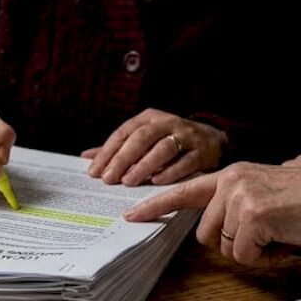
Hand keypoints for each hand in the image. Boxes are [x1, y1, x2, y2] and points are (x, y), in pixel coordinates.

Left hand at [82, 109, 226, 185]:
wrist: (213, 140)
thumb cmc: (170, 140)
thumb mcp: (144, 139)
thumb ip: (118, 147)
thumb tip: (87, 157)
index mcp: (149, 118)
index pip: (124, 132)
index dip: (107, 152)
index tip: (94, 171)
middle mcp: (167, 122)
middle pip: (141, 138)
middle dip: (123, 159)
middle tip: (109, 178)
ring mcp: (186, 135)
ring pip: (163, 148)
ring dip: (144, 165)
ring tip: (129, 181)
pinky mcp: (202, 150)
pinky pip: (186, 160)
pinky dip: (171, 171)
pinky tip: (157, 182)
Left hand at [123, 162, 300, 265]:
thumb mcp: (270, 191)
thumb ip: (243, 202)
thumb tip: (224, 229)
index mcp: (233, 174)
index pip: (185, 190)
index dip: (157, 205)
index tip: (131, 215)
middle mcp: (231, 181)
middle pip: (207, 234)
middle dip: (235, 245)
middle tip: (269, 236)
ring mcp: (239, 197)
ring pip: (226, 247)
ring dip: (254, 252)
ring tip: (282, 234)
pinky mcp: (252, 216)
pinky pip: (245, 255)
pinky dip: (268, 258)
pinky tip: (288, 240)